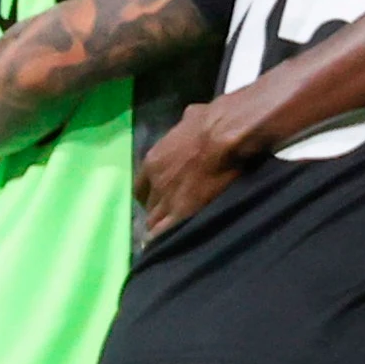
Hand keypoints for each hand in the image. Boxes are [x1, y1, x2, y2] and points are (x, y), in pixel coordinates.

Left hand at [138, 100, 251, 235]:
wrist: (224, 135)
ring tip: (170, 235)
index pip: (140, 186)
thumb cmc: (210, 122)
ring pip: (155, 222)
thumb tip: (189, 119)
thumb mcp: (190, 117)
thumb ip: (184, 126)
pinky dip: (165, 239)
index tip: (157, 199)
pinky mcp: (182, 212)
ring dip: (161, 227)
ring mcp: (167, 198)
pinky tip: (168, 246)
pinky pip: (166, 232)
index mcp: (154, 160)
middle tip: (167, 218)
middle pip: (148, 206)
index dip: (149, 194)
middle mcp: (155, 182)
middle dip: (155, 212)